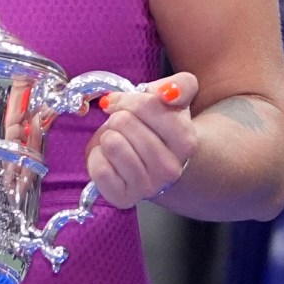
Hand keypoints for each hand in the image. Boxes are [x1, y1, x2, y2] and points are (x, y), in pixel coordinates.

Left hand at [88, 71, 198, 208]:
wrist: (154, 165)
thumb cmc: (159, 128)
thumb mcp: (174, 100)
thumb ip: (181, 85)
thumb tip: (168, 92)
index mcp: (186, 141)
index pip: (148, 105)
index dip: (127, 99)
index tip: (122, 104)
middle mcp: (171, 168)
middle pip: (125, 122)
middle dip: (118, 118)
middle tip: (123, 127)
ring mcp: (148, 186)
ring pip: (112, 143)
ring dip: (107, 137)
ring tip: (118, 142)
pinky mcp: (124, 197)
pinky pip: (99, 167)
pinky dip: (97, 157)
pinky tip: (108, 158)